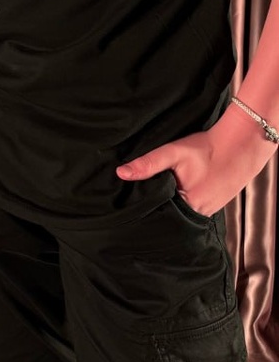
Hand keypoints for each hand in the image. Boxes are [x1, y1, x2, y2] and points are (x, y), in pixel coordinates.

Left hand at [116, 106, 277, 214]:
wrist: (239, 146)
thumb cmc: (205, 148)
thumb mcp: (173, 152)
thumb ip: (149, 164)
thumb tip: (121, 174)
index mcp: (187, 206)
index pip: (157, 213)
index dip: (143, 207)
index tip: (128, 203)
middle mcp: (197, 214)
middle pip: (168, 214)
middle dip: (155, 207)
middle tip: (138, 199)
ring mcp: (207, 212)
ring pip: (180, 212)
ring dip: (169, 205)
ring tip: (156, 194)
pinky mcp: (212, 206)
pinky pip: (191, 209)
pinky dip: (182, 202)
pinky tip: (177, 191)